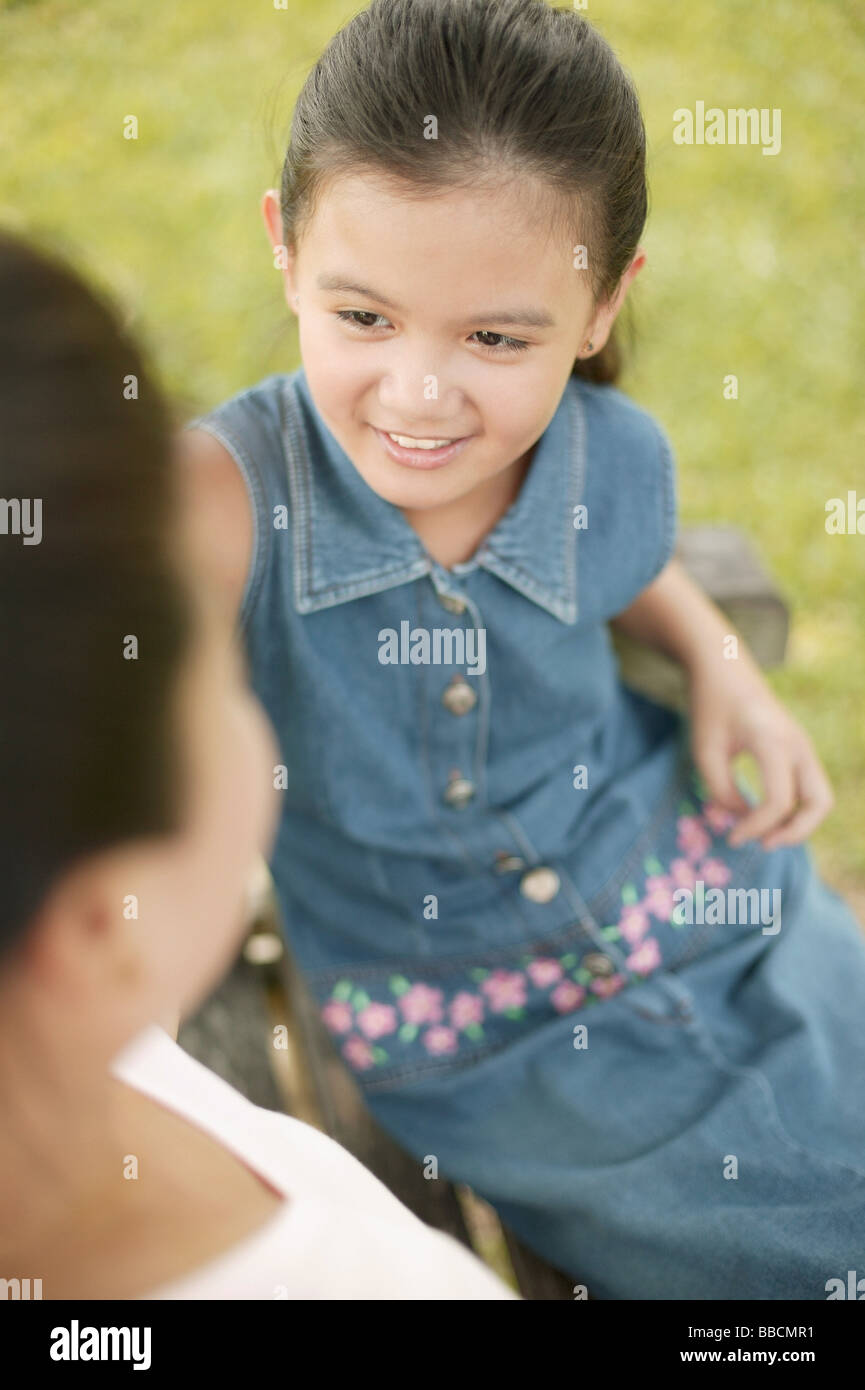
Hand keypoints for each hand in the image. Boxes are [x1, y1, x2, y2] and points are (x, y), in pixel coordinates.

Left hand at [688, 660, 833, 850]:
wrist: (724, 668)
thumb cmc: (710, 706)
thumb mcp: (704, 750)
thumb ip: (721, 790)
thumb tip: (742, 819)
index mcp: (772, 741)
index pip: (778, 800)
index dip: (756, 827)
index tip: (731, 838)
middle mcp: (798, 745)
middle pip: (819, 803)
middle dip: (795, 832)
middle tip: (762, 844)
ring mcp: (804, 747)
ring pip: (822, 798)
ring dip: (800, 824)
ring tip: (766, 835)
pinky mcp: (801, 750)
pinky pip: (811, 789)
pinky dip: (797, 810)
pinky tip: (767, 817)